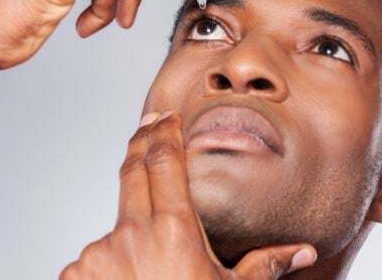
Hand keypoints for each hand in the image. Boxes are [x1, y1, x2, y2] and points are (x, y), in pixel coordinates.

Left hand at [59, 112, 316, 279]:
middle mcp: (133, 233)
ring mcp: (100, 253)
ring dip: (133, 228)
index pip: (164, 161)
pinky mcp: (77, 272)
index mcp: (174, 230)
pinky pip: (96, 255)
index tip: (167, 116)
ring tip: (153, 266)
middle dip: (141, 141)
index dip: (164, 132)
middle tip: (149, 123)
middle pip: (133, 169)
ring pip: (119, 222)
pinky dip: (112, 260)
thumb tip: (304, 251)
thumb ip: (265, 265)